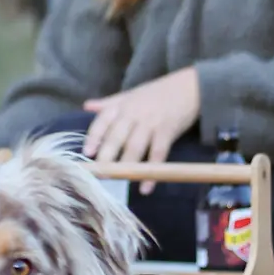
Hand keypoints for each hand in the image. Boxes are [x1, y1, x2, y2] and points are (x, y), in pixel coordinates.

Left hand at [81, 67, 200, 192]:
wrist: (188, 86)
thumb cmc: (156, 92)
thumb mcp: (130, 94)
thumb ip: (108, 103)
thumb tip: (86, 106)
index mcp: (121, 105)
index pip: (102, 121)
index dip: (93, 138)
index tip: (86, 153)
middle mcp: (133, 114)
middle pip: (115, 138)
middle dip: (105, 157)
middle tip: (98, 175)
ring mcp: (150, 123)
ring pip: (134, 148)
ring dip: (125, 166)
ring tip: (117, 181)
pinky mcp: (167, 132)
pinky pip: (157, 154)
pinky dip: (151, 172)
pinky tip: (145, 188)